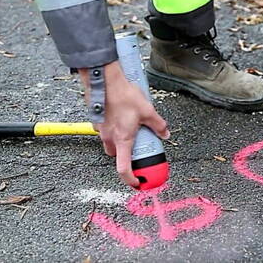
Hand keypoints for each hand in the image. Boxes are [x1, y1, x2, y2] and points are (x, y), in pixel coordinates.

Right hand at [79, 61, 169, 186]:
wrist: (104, 80)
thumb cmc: (124, 95)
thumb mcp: (148, 111)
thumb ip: (158, 125)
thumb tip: (165, 134)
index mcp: (122, 140)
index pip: (123, 168)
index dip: (130, 179)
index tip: (138, 182)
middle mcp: (109, 138)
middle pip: (117, 155)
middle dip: (127, 154)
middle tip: (139, 146)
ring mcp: (101, 129)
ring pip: (111, 142)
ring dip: (121, 140)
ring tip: (132, 127)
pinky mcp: (97, 120)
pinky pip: (106, 130)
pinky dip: (114, 128)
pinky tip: (122, 116)